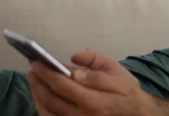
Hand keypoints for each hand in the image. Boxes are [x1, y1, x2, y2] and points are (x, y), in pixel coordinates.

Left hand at [27, 48, 154, 115]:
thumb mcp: (116, 70)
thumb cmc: (126, 91)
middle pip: (51, 99)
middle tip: (32, 68)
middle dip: (38, 82)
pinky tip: (40, 96)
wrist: (136, 114)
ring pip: (47, 111)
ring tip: (34, 80)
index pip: (63, 84)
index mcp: (95, 100)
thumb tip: (74, 57)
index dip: (47, 73)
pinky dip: (41, 108)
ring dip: (36, 94)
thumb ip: (96, 61)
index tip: (37, 61)